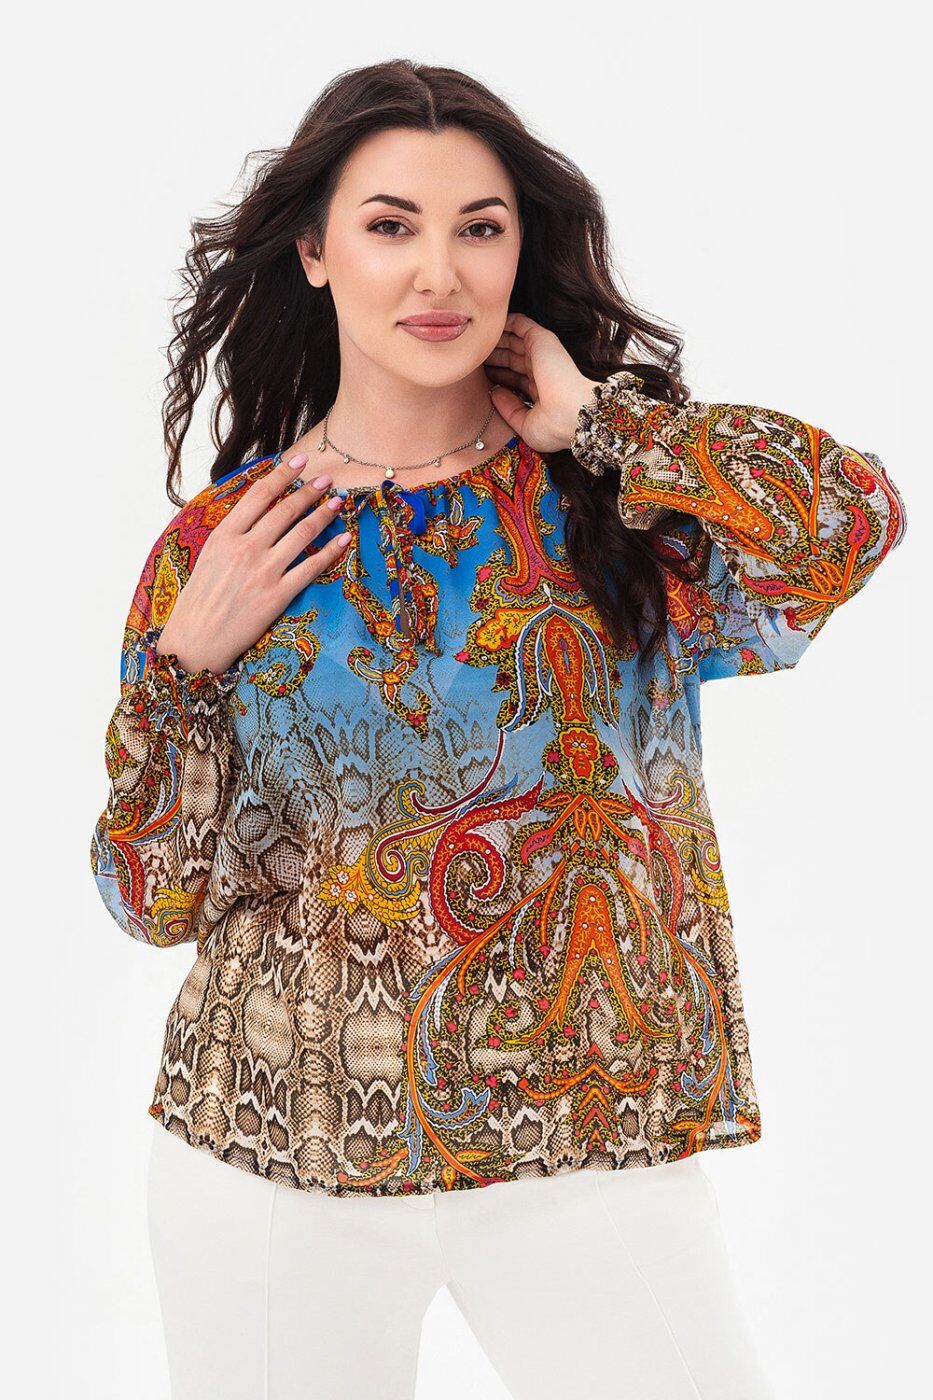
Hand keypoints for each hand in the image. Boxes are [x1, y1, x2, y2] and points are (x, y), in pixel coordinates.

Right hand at [155, 455, 351, 675]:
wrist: (196, 639)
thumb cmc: (199, 598)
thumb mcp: (208, 555)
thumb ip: (232, 532)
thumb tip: (257, 509)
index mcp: (225, 535)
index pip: (259, 494)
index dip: (283, 474)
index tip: (300, 461)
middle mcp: (246, 548)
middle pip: (286, 510)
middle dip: (310, 491)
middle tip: (327, 479)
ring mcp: (264, 572)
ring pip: (303, 533)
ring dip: (324, 514)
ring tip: (338, 502)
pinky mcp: (278, 595)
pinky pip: (311, 567)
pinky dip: (331, 551)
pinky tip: (343, 539)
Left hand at [482, 311, 601, 453]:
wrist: (573, 414)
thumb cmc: (554, 427)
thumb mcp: (526, 426)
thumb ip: (509, 409)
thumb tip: (494, 391)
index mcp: (541, 391)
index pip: (515, 378)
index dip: (497, 375)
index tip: (479, 377)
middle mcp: (542, 371)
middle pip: (512, 359)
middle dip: (493, 356)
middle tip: (472, 356)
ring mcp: (542, 354)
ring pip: (513, 340)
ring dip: (495, 339)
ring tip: (475, 339)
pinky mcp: (541, 339)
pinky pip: (520, 323)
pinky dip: (505, 322)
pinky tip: (489, 323)